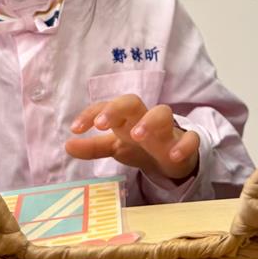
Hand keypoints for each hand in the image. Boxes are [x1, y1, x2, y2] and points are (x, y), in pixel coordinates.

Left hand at [66, 94, 199, 180]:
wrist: (173, 156)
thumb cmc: (141, 146)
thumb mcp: (115, 146)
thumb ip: (93, 147)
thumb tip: (67, 145)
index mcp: (125, 118)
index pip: (106, 107)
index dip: (90, 114)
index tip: (75, 129)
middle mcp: (145, 119)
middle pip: (133, 102)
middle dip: (116, 108)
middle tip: (101, 124)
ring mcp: (167, 130)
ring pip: (163, 113)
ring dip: (149, 121)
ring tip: (136, 135)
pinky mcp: (186, 143)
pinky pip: (190, 138)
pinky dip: (184, 145)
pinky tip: (173, 156)